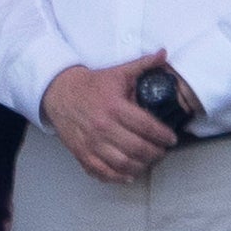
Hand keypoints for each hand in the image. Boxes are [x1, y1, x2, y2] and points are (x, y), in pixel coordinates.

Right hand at [44, 55, 182, 186]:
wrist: (59, 93)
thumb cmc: (92, 85)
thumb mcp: (118, 72)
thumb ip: (142, 65)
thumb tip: (163, 53)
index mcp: (114, 106)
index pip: (146, 126)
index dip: (162, 135)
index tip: (171, 139)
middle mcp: (103, 126)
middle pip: (137, 148)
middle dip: (156, 153)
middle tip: (162, 151)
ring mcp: (91, 142)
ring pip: (123, 163)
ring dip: (141, 166)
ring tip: (149, 161)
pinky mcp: (81, 153)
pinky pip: (103, 172)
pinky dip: (118, 177)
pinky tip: (129, 173)